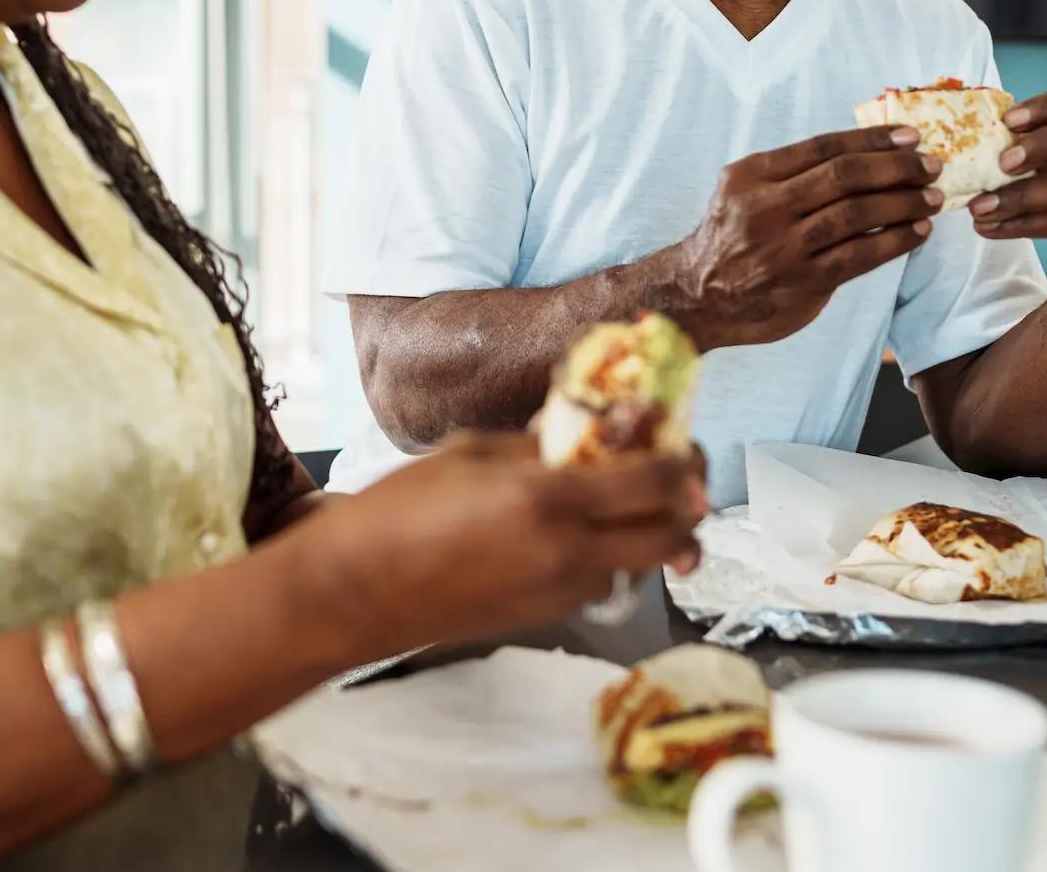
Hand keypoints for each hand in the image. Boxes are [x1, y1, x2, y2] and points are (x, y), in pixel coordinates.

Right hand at [298, 434, 708, 658]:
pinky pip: (605, 581)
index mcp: (548, 502)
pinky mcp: (548, 616)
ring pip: (645, 562)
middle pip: (675, 535)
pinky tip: (578, 529)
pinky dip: (613, 553)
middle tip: (674, 468)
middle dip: (688, 499)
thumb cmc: (398, 511)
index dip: (679, 454)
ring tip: (626, 495)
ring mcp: (563, 592)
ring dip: (652, 528)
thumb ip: (537, 445)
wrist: (358, 590)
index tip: (673, 430)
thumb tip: (585, 430)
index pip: (655, 481)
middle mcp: (570, 554)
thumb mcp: (470, 454)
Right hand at [661, 127, 940, 348]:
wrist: (698, 296)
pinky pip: (859, 256)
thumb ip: (791, 175)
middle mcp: (764, 206)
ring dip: (903, 202)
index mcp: (751, 175)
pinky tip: (917, 232)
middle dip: (896, 167)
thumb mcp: (743, 192)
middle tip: (930, 165)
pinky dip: (894, 241)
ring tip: (931, 198)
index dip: (872, 139)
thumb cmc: (732, 238)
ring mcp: (783, 247)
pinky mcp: (802, 282)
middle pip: (843, 176)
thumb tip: (865, 155)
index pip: (822, 147)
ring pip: (856, 214)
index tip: (909, 136)